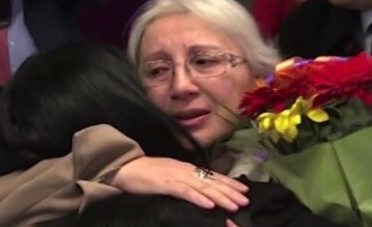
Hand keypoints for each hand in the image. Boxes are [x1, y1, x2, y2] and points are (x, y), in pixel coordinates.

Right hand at [111, 157, 249, 211]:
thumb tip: (202, 189)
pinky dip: (198, 198)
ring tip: (234, 204)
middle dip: (230, 191)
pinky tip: (210, 205)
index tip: (245, 189)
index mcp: (187, 169)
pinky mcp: (165, 184)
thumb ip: (185, 180)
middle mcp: (186, 170)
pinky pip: (185, 192)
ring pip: (203, 187)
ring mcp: (176, 176)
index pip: (213, 176)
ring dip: (220, 196)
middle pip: (212, 182)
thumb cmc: (147, 173)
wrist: (125, 167)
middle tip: (246, 199)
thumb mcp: (171, 175)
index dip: (229, 182)